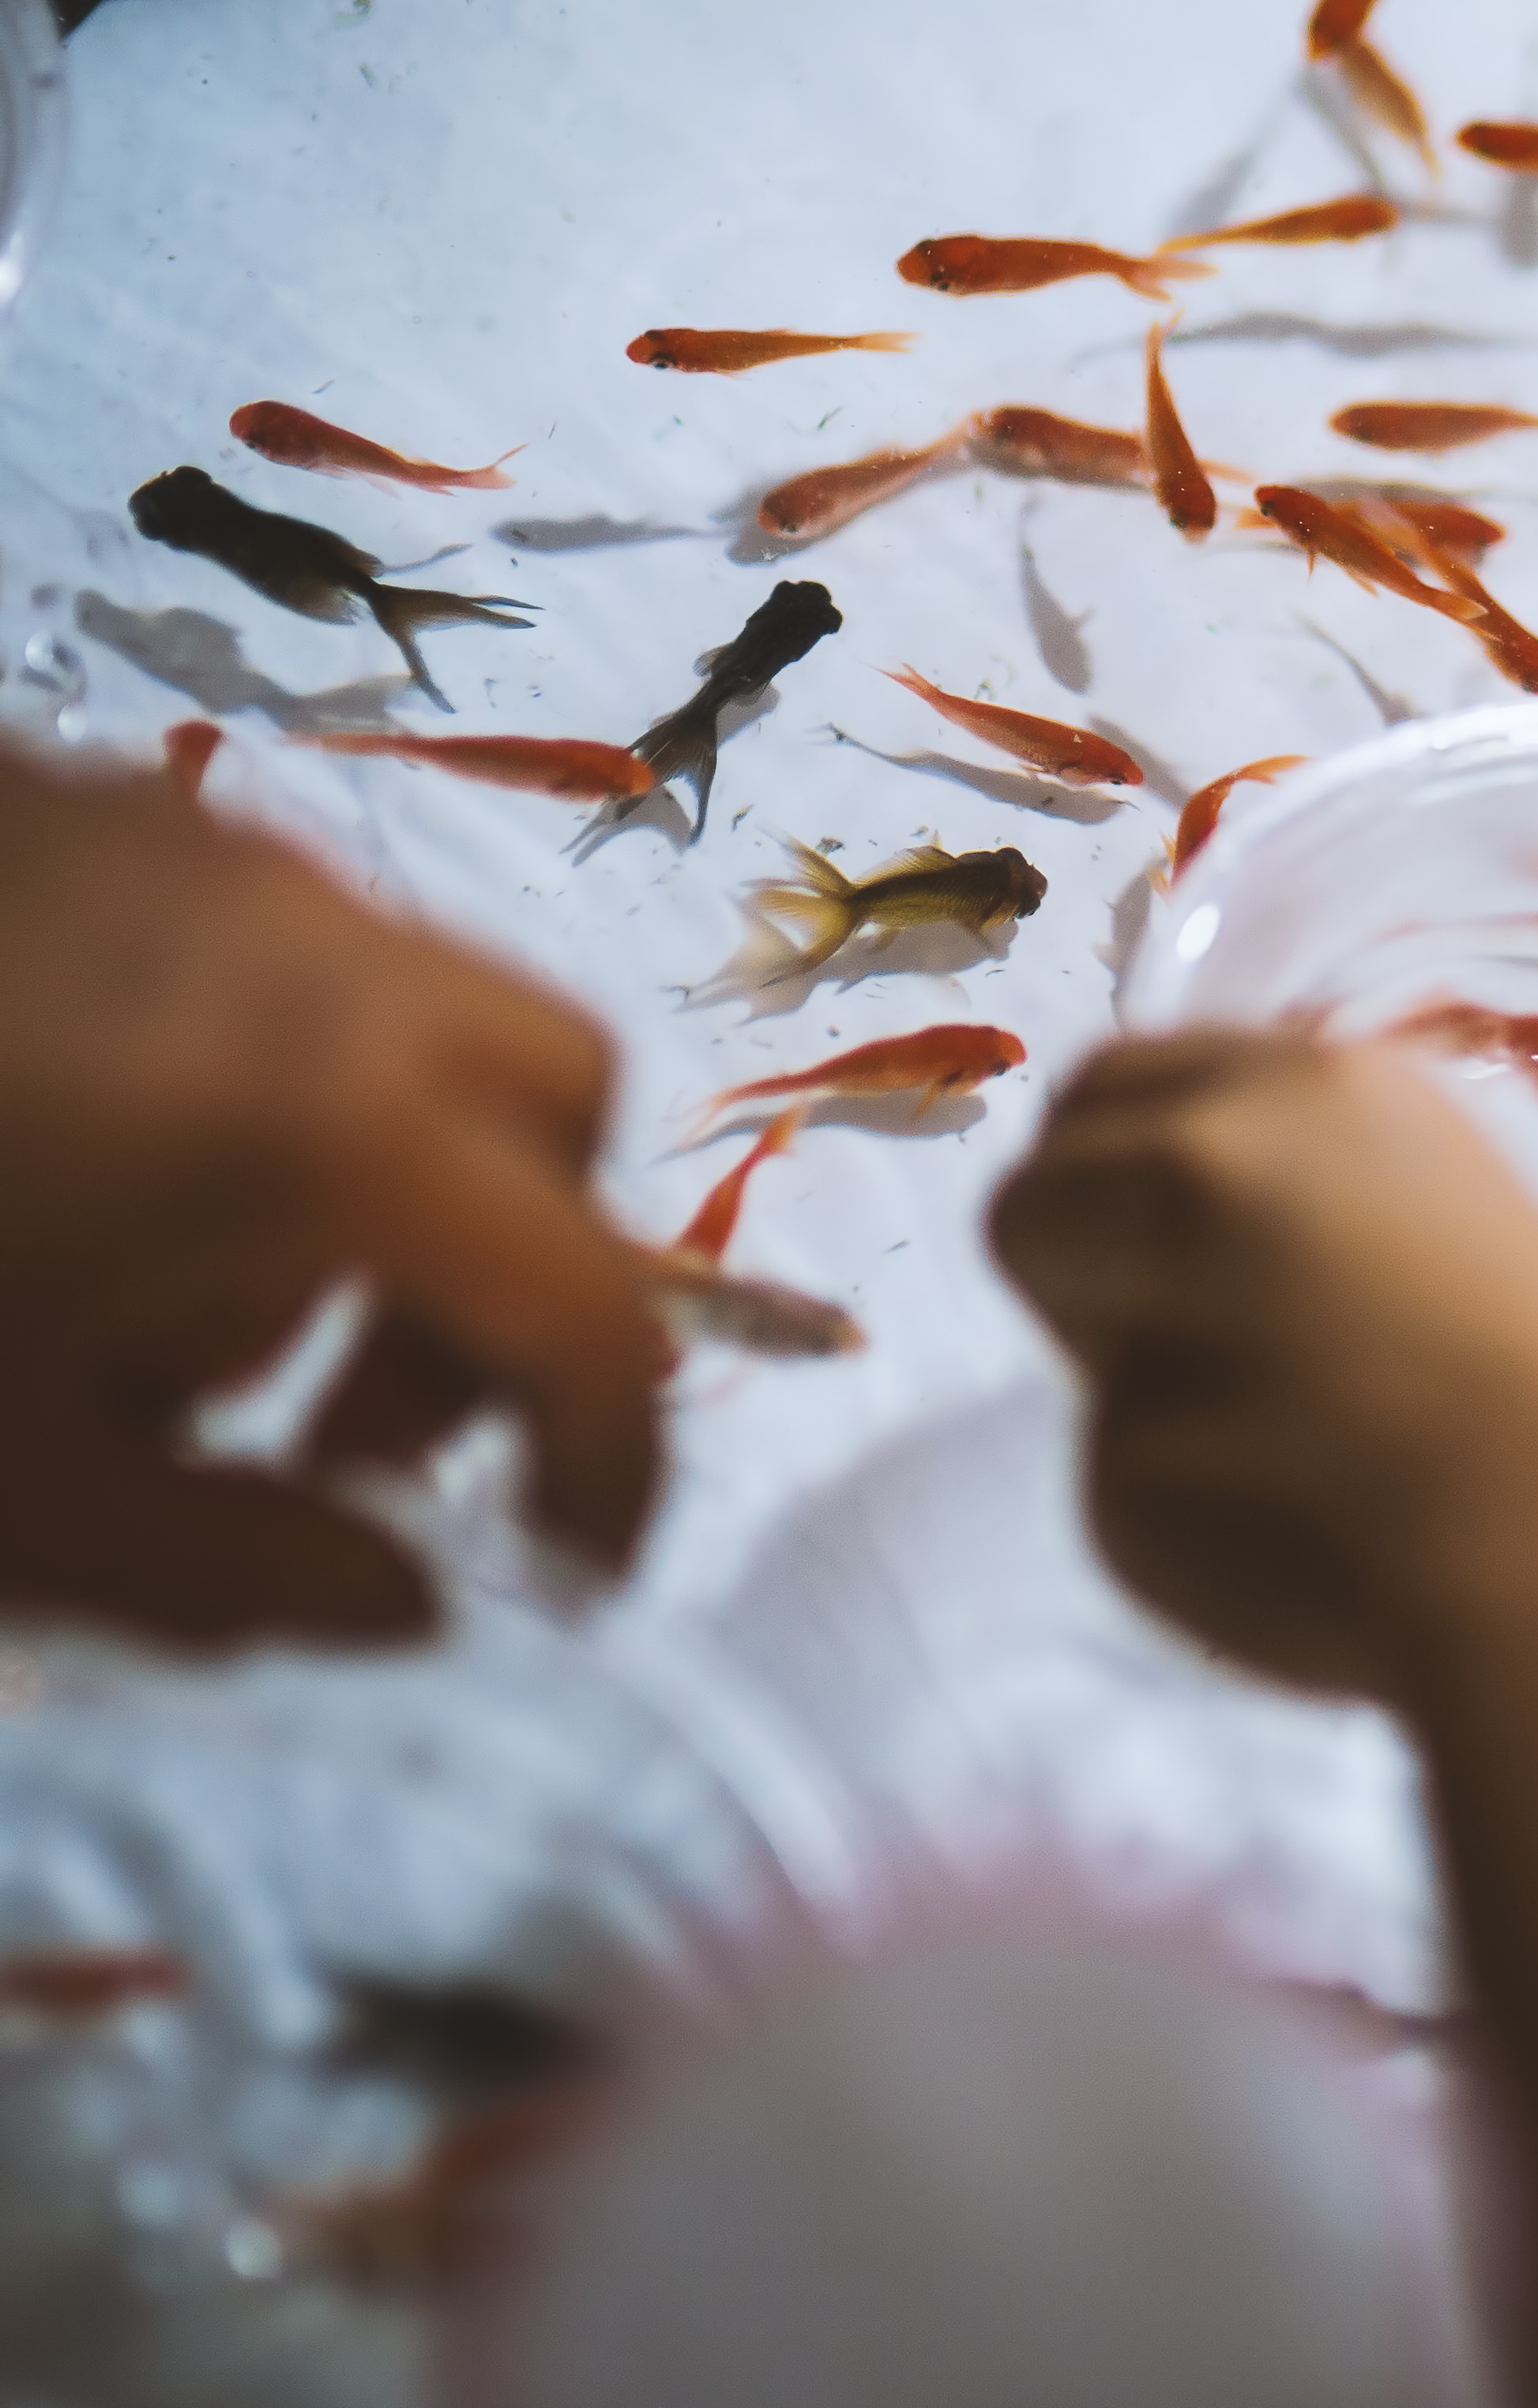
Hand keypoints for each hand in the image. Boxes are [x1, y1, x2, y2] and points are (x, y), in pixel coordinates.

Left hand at [0, 746, 666, 1645]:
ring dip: (363, 1172)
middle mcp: (307, 954)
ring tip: (154, 1304)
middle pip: (549, 1095)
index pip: (582, 1306)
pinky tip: (60, 1166)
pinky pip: (246, 938)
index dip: (606, 1456)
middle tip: (349, 1419)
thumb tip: (408, 1602)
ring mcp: (188, 850)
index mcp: (320, 1131)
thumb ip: (234, 1571)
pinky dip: (237, 1074)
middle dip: (506, 1265)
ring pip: (397, 1007)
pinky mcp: (69, 805)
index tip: (564, 1564)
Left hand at [986, 1032, 1537, 1698]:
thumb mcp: (1450, 1211)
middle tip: (1186, 1347)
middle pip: (1033, 1194)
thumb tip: (1206, 1240)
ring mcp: (1153, 1309)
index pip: (1112, 1086)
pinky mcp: (1118, 1458)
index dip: (1115, 1166)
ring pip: (1083, 1353)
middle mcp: (1209, 1168)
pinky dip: (1188, 1514)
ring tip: (1294, 1451)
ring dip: (1144, 1395)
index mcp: (1312, 1088)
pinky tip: (1305, 1533)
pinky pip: (1119, 1483)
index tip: (1156, 1233)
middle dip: (1078, 1269)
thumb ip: (1312, 1199)